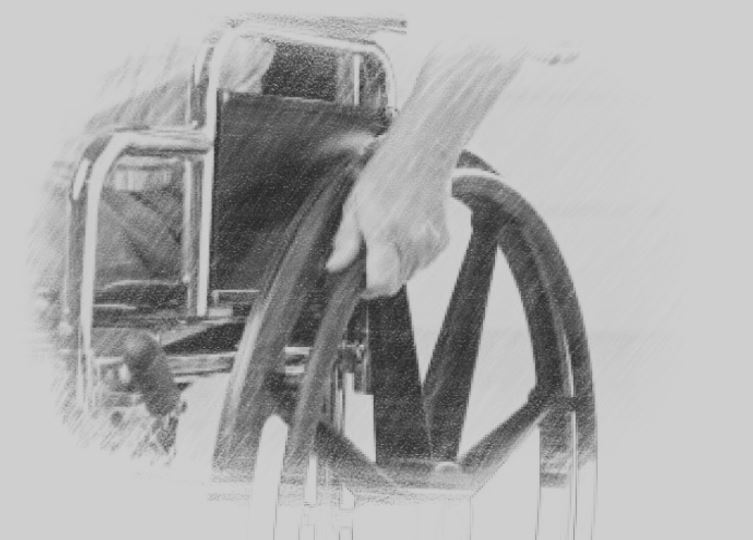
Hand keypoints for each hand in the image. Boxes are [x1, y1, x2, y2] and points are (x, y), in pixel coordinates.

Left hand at [325, 139, 452, 298]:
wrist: (422, 156)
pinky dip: (414, 257)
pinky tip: (407, 234)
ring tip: (391, 238)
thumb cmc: (385, 176)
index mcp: (386, 233)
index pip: (381, 283)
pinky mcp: (443, 241)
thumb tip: (335, 267)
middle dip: (381, 275)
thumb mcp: (354, 205)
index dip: (368, 288)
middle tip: (373, 252)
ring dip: (398, 267)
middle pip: (395, 283)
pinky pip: (424, 264)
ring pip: (410, 275)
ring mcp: (431, 243)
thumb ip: (346, 240)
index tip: (361, 282)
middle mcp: (412, 242)